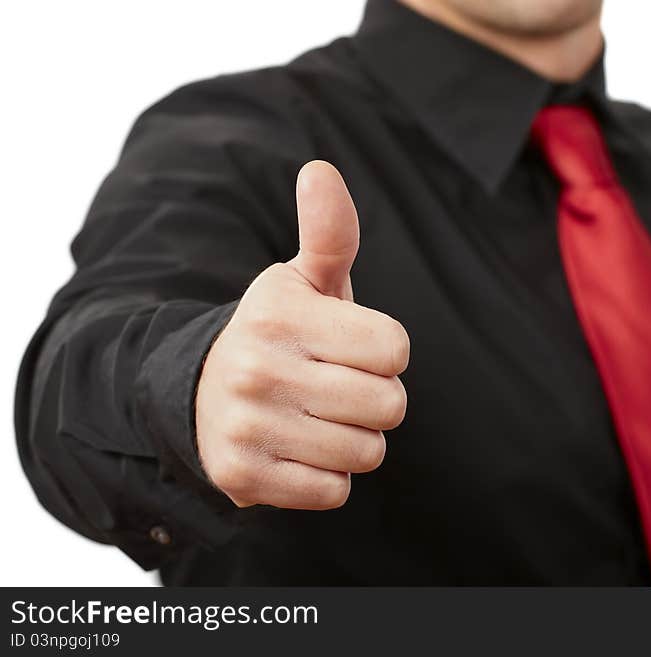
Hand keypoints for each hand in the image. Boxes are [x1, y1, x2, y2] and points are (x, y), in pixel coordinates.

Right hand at [195, 160, 409, 508]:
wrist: (197, 394)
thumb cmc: (279, 334)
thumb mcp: (301, 281)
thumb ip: (328, 232)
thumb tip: (320, 169)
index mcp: (281, 313)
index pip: (396, 350)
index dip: (385, 352)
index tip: (353, 347)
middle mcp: (259, 368)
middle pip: (389, 405)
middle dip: (377, 399)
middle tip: (338, 386)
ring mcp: (248, 426)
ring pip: (366, 452)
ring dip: (354, 439)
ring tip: (317, 417)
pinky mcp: (243, 478)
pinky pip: (334, 491)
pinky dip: (328, 476)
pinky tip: (298, 449)